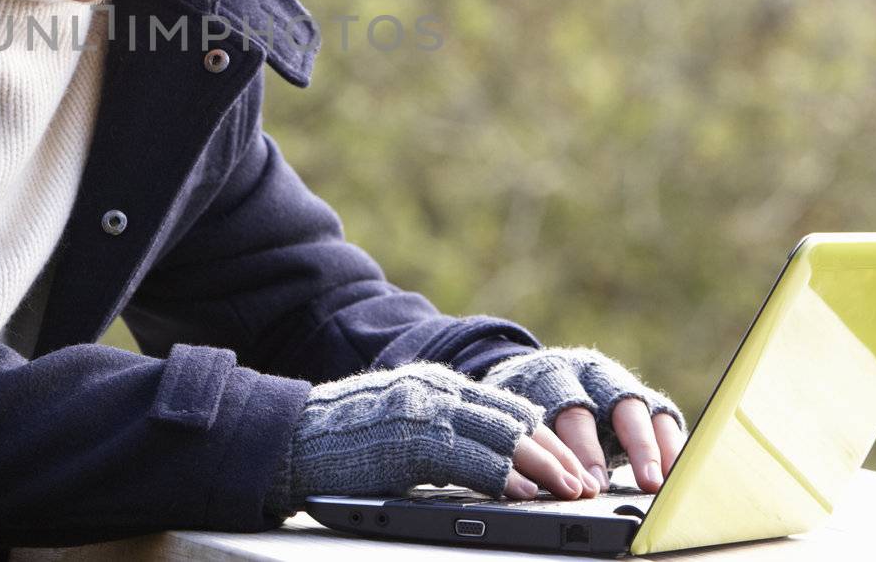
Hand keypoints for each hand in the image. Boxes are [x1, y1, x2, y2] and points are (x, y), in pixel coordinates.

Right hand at [276, 362, 599, 513]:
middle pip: (512, 418)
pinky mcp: (410, 441)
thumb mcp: (401, 417)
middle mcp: (435, 389)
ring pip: (501, 435)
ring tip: (569, 490)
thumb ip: (441, 424)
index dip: (542, 436)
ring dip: (542, 467)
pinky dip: (504, 476)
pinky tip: (524, 492)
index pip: (505, 405)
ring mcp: (423, 412)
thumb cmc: (343, 437)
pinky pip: (470, 459)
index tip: (570, 461)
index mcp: (435, 383)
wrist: (291, 437)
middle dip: (554, 454)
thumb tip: (491, 454)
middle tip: (585, 482)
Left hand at [483, 347, 685, 491]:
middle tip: (648, 482)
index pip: (574, 412)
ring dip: (660, 450)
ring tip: (668, 484)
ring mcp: (622, 386)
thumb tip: (540, 487)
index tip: (592, 486)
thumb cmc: (525, 403)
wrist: (536, 374)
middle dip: (638, 445)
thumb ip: (531, 444)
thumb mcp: (517, 416)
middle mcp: (594, 377)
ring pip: (648, 412)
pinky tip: (679, 475)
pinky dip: (673, 448)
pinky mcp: (643, 400)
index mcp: (556, 376)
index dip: (585, 450)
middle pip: (621, 407)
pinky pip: (665, 421)